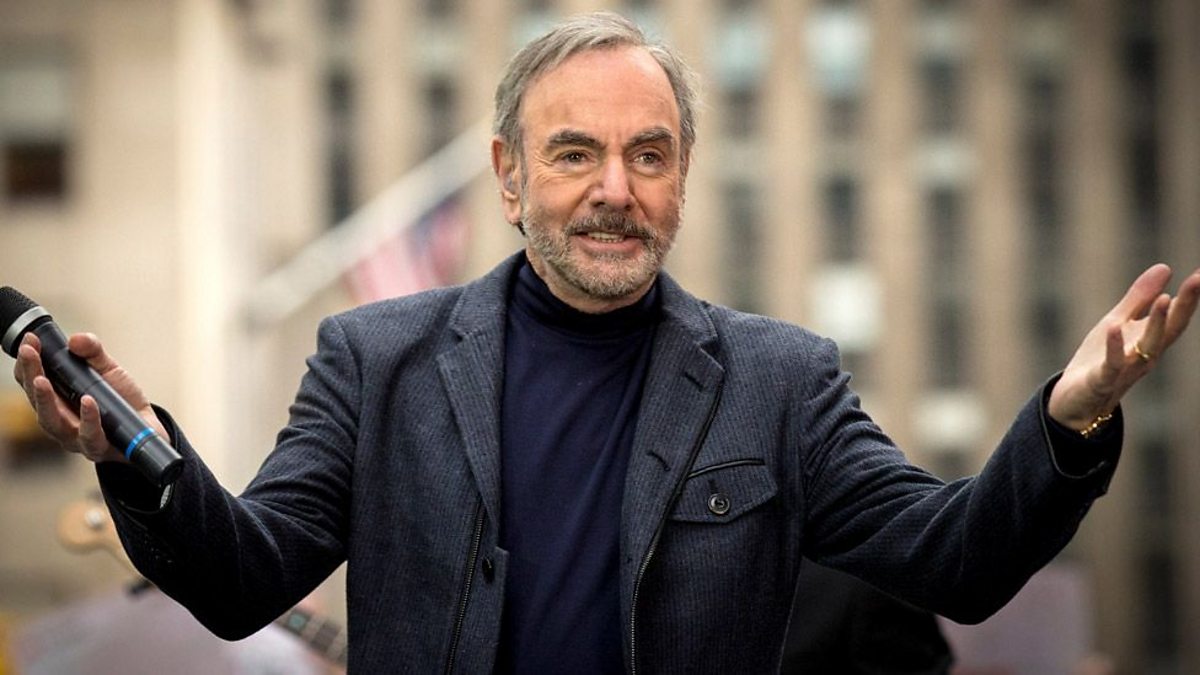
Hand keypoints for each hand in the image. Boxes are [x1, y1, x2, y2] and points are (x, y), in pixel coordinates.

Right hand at [12, 332, 166, 463]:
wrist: (148, 428)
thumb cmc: (121, 399)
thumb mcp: (108, 369)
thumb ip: (93, 352)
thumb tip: (75, 340)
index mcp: (57, 400)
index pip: (32, 382)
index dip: (27, 362)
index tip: (29, 340)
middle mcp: (60, 420)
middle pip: (37, 401)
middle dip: (30, 375)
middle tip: (29, 353)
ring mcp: (76, 438)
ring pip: (53, 423)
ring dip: (45, 401)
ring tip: (42, 380)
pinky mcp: (99, 448)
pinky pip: (90, 437)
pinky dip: (88, 418)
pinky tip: (88, 401)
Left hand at [1048, 264, 1199, 429]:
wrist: (1075, 402)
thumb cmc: (1098, 360)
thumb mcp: (1117, 322)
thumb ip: (1139, 298)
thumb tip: (1166, 267)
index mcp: (1150, 339)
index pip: (1176, 315)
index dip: (1190, 294)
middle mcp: (1145, 355)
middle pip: (1170, 329)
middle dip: (1185, 305)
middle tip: (1199, 279)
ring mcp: (1125, 368)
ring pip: (1147, 346)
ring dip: (1157, 323)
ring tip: (1166, 298)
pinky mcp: (1102, 380)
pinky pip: (1111, 364)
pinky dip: (1114, 347)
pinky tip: (1114, 328)